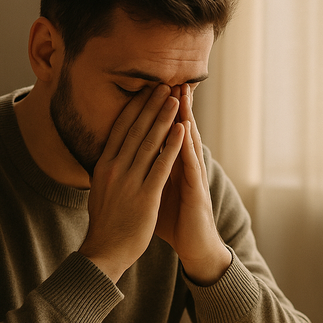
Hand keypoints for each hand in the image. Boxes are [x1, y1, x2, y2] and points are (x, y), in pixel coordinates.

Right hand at [79, 85, 184, 282]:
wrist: (105, 250)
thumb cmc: (105, 223)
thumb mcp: (100, 190)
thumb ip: (106, 170)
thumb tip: (109, 154)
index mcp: (103, 166)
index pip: (119, 130)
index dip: (133, 108)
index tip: (144, 91)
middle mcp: (114, 169)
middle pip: (135, 130)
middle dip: (150, 106)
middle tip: (163, 85)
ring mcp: (129, 181)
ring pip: (149, 143)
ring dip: (163, 118)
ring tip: (175, 100)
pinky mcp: (145, 195)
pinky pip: (161, 165)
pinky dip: (172, 145)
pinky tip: (181, 130)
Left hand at [155, 84, 230, 284]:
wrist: (193, 245)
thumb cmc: (174, 221)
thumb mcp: (154, 193)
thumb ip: (144, 176)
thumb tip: (126, 166)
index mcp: (170, 166)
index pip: (164, 133)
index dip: (157, 113)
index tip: (150, 89)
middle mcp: (183, 166)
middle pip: (178, 129)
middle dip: (174, 105)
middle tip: (169, 77)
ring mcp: (192, 175)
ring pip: (188, 140)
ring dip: (185, 115)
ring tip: (181, 92)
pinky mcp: (197, 189)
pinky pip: (191, 163)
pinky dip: (187, 145)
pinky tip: (185, 129)